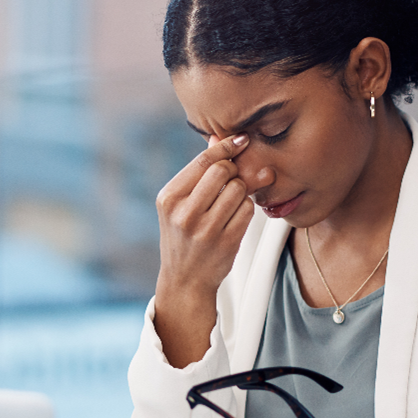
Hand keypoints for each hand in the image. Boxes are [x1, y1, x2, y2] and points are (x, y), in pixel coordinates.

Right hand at [153, 134, 256, 367]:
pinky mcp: (225, 242)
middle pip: (223, 171)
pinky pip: (247, 209)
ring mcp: (205, 230)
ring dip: (241, 190)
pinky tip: (236, 216)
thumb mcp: (179, 203)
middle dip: (233, 171)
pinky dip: (246, 208)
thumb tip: (218, 137)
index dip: (227, 146)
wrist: (184, 279)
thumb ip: (199, 171)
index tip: (241, 140)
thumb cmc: (183, 235)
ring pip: (238, 189)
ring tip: (231, 201)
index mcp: (169, 198)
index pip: (204, 161)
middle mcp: (184, 214)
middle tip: (232, 178)